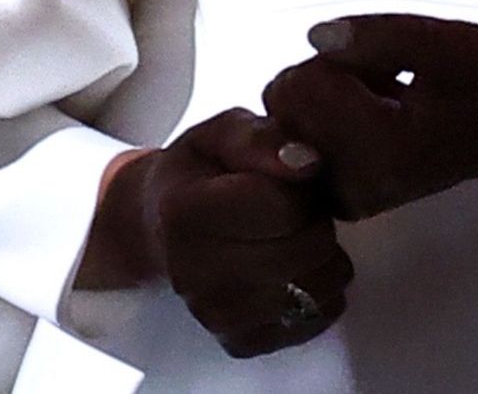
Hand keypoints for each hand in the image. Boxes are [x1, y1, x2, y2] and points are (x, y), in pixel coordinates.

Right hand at [81, 109, 352, 358]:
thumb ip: (261, 139)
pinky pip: (318, 317)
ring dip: (320, 257)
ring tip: (288, 237)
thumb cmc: (195, 177)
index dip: (299, 188)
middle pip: (307, 248)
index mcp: (184, 213)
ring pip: (320, 286)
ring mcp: (216, 315)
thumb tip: (308, 163)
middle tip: (290, 210)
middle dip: (313, 221)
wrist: (158, 230)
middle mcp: (193, 273)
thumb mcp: (219, 135)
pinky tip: (288, 269)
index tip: (281, 182)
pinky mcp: (242, 342)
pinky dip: (316, 291)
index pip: (284, 207)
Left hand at [256, 14, 477, 220]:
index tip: (382, 62)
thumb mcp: (446, 43)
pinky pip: (299, 144)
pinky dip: (324, 123)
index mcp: (381, 149)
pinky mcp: (344, 200)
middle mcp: (357, 185)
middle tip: (381, 79)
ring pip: (288, 123)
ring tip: (381, 98)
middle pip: (284, 106)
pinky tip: (371, 118)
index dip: (332, 60)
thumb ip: (381, 37)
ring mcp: (348, 199)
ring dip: (323, 100)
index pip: (298, 87)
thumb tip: (314, 37)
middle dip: (321, 78)